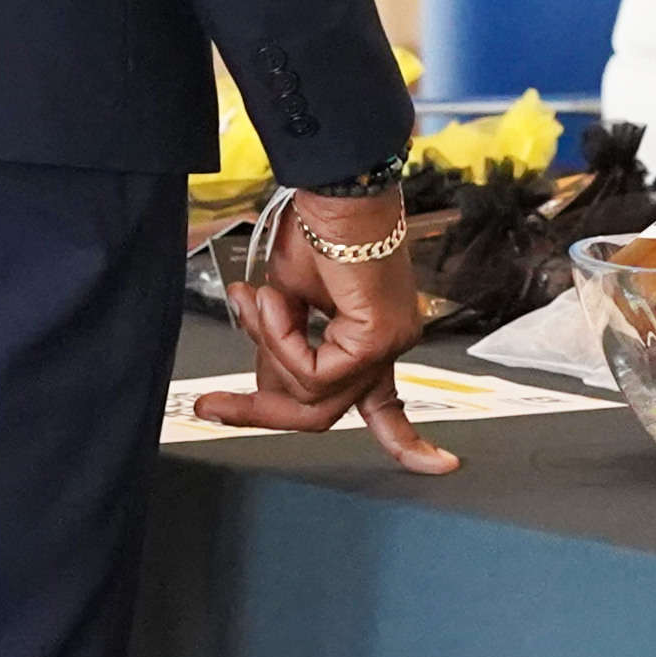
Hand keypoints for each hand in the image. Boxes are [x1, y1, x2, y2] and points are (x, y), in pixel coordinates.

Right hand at [189, 187, 456, 473]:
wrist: (333, 187)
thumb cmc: (316, 226)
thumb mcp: (287, 301)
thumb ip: (281, 348)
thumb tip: (259, 383)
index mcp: (373, 337)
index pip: (389, 407)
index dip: (410, 446)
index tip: (446, 469)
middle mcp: (388, 345)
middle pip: (322, 413)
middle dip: (261, 410)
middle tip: (210, 404)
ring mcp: (387, 343)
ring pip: (312, 396)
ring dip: (268, 350)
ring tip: (259, 300)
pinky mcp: (376, 337)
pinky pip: (313, 372)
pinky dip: (281, 340)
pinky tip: (276, 301)